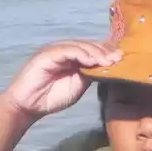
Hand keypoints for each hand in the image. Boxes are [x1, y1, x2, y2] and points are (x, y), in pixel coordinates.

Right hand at [3, 40, 120, 117]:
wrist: (29, 105)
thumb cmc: (52, 97)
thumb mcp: (78, 86)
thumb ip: (90, 75)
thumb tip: (106, 67)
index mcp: (73, 57)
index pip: (93, 50)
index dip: (107, 53)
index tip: (122, 60)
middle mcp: (65, 50)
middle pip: (89, 45)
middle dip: (106, 51)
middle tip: (119, 58)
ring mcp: (56, 50)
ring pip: (80, 46)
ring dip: (97, 52)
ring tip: (109, 60)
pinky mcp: (47, 53)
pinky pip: (68, 50)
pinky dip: (82, 54)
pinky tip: (92, 61)